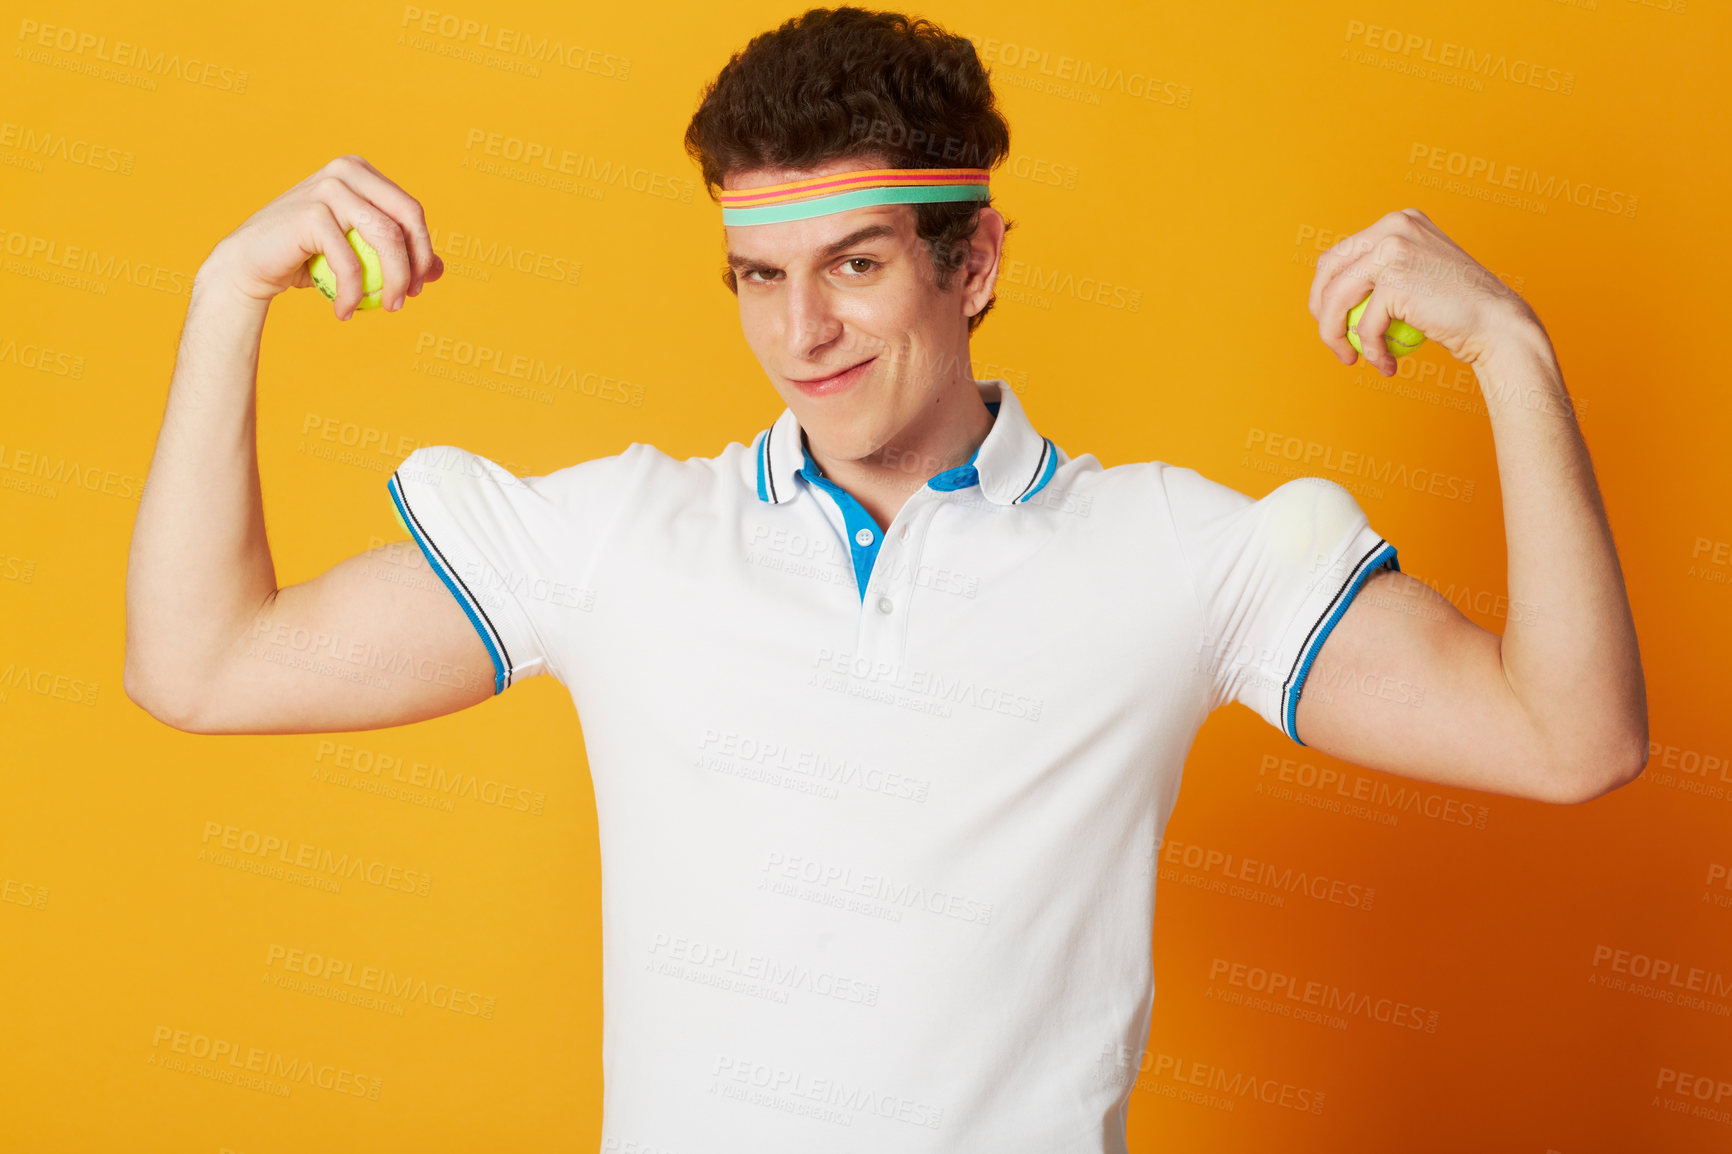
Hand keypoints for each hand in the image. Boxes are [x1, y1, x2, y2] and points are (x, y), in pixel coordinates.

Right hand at [199, 154, 443, 319]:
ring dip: (394, 283)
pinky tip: (345, 312)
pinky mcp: (312, 213)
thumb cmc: (306, 258)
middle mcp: (347, 172)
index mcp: (361, 172)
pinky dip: (354, 294)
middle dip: (417, 265)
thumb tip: (441, 271)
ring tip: (387, 309)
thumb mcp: (356, 254)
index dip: (424, 251)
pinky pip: (351, 263)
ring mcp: (329, 187)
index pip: (411, 211)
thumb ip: (396, 256)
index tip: (420, 286)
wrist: (250, 263)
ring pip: (387, 239)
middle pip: (406, 221)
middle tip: (408, 299)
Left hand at [1307, 208, 1540, 374]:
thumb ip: (1382, 273)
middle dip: (1321, 312)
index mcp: (1397, 221)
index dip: (1325, 292)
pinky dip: (1371, 350)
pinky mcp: (1397, 279)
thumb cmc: (1459, 309)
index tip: (1334, 321)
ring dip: (1334, 336)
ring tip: (1351, 359)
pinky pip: (1364, 325)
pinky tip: (1386, 364)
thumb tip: (1333, 291)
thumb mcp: (1418, 276)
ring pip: (1336, 299)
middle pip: (1328, 271)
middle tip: (1336, 343)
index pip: (1339, 255)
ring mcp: (1393, 249)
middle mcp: (1393, 227)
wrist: (1498, 323)